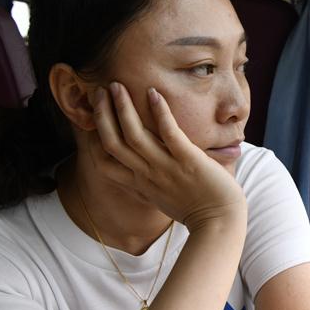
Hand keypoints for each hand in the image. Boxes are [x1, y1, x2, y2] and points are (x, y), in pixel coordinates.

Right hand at [86, 81, 245, 231]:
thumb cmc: (197, 210)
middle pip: (112, 143)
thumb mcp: (164, 198)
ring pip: (134, 135)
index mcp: (141, 184)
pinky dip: (160, 112)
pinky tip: (154, 92)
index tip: (90, 118)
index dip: (93, 140)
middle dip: (102, 115)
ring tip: (117, 86)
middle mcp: (147, 175)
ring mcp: (166, 167)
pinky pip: (169, 132)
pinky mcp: (188, 160)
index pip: (105, 163)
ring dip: (123, 108)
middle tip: (99, 91)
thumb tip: (148, 169)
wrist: (220, 223)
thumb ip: (152, 182)